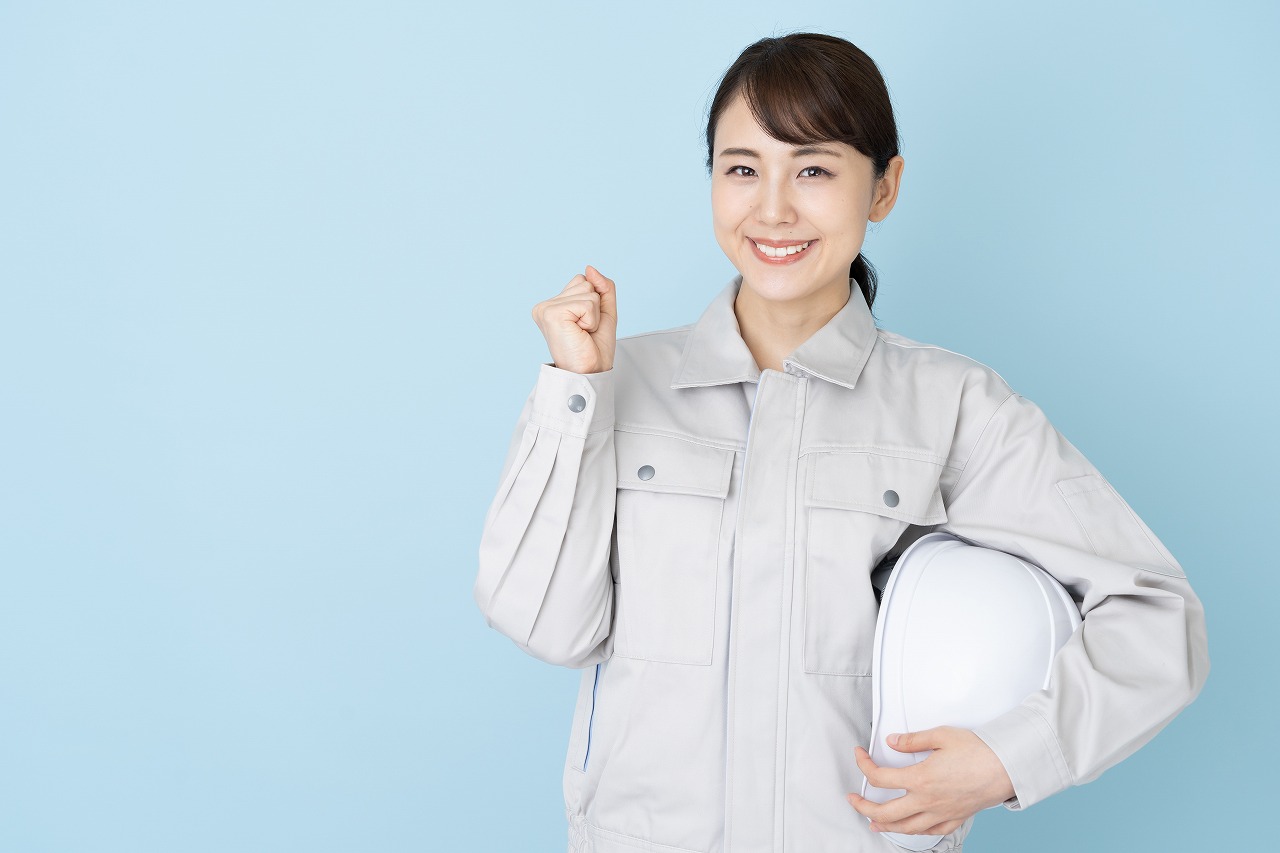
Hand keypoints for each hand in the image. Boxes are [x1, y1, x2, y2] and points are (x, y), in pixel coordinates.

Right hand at [531, 265, 617, 374]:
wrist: (589, 374)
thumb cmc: (594, 349)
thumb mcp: (604, 312)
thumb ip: (602, 287)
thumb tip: (589, 268)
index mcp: (553, 305)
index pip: (582, 280)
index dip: (593, 303)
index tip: (585, 326)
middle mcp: (545, 305)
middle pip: (585, 282)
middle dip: (594, 308)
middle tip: (584, 331)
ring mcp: (546, 309)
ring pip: (588, 291)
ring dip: (594, 315)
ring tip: (582, 333)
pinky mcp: (551, 314)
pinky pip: (587, 303)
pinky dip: (591, 320)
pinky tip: (580, 333)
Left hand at [845, 726, 1014, 836]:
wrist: (1006, 767)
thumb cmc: (977, 751)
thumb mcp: (940, 736)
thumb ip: (912, 740)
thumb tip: (892, 742)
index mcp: (920, 778)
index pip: (880, 777)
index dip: (863, 765)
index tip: (859, 755)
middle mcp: (927, 801)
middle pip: (885, 812)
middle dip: (863, 806)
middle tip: (853, 800)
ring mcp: (940, 813)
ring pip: (905, 827)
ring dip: (884, 825)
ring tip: (872, 822)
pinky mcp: (954, 819)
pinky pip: (928, 831)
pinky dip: (913, 831)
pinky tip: (907, 827)